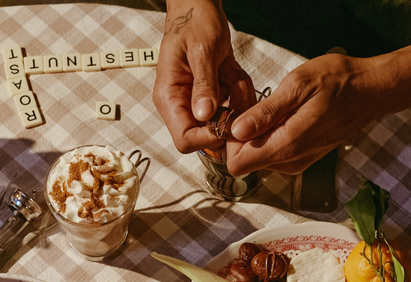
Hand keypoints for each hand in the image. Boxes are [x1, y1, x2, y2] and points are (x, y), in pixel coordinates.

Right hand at [152, 0, 254, 153]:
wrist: (199, 5)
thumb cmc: (195, 21)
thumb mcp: (202, 50)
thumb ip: (204, 84)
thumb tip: (203, 115)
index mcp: (170, 97)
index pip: (184, 139)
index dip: (208, 138)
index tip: (227, 121)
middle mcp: (182, 103)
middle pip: (207, 136)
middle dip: (228, 119)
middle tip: (237, 94)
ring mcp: (198, 100)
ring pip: (224, 121)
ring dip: (237, 102)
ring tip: (233, 74)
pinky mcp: (213, 94)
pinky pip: (233, 104)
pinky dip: (240, 90)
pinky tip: (234, 71)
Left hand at [226, 54, 384, 174]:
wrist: (370, 92)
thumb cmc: (339, 82)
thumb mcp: (298, 86)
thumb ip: (266, 112)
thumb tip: (237, 130)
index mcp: (287, 145)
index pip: (237, 164)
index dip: (231, 141)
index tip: (239, 115)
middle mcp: (290, 162)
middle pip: (245, 161)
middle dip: (242, 136)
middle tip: (257, 106)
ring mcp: (295, 162)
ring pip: (257, 157)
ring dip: (257, 134)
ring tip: (276, 108)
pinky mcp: (300, 158)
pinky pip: (272, 152)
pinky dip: (270, 135)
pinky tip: (284, 115)